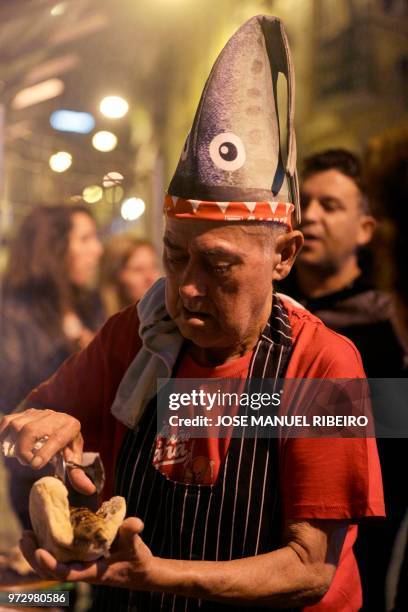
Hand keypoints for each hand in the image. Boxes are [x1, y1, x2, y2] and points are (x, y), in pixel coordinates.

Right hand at [0, 408, 94, 493]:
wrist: (64, 425)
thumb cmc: (68, 445)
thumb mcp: (74, 458)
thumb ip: (78, 474)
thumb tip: (89, 490)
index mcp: (71, 427)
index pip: (57, 438)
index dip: (45, 452)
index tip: (35, 465)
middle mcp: (55, 417)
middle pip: (32, 430)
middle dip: (25, 450)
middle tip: (28, 462)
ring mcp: (38, 413)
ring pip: (18, 425)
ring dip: (15, 443)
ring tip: (21, 455)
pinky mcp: (25, 413)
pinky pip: (8, 421)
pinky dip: (3, 433)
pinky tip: (7, 446)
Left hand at [20, 518, 154, 589]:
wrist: (141, 573)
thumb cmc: (137, 561)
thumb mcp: (136, 547)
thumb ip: (131, 534)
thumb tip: (134, 522)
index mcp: (92, 572)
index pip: (66, 573)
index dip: (51, 564)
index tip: (39, 552)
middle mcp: (82, 572)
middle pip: (50, 572)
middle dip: (34, 557)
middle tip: (25, 536)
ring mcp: (79, 567)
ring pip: (49, 567)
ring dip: (35, 553)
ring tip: (27, 535)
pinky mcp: (79, 561)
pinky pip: (56, 559)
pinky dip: (46, 549)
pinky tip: (42, 535)